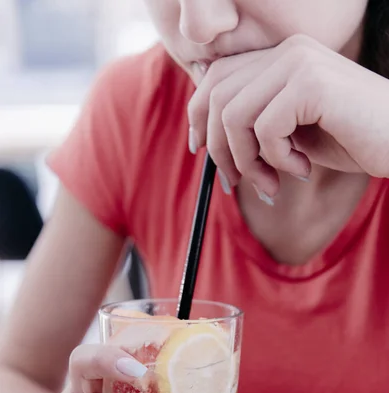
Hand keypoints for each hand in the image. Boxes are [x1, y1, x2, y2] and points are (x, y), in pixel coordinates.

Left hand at [188, 34, 388, 196]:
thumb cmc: (352, 140)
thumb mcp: (293, 134)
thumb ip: (256, 127)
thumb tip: (208, 141)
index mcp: (280, 58)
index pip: (216, 77)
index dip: (198, 115)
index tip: (200, 150)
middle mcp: (287, 52)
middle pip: (216, 97)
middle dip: (219, 149)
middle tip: (236, 182)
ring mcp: (299, 63)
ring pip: (233, 116)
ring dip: (248, 161)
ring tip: (273, 183)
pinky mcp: (312, 84)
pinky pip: (265, 129)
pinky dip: (276, 160)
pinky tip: (303, 169)